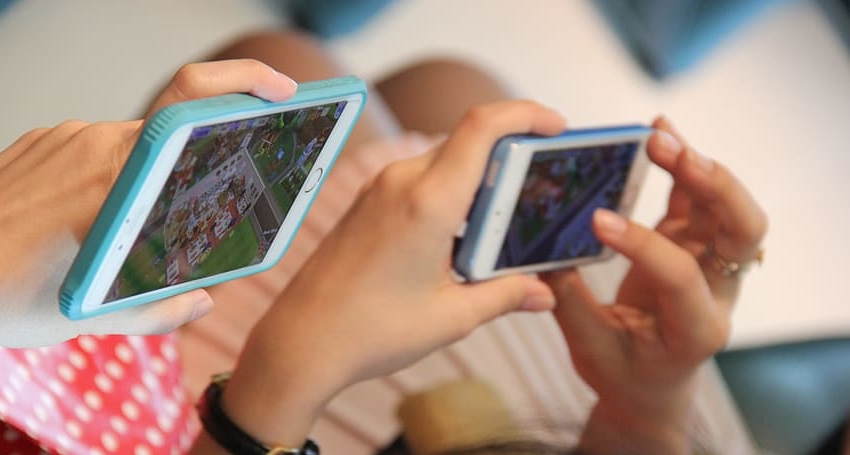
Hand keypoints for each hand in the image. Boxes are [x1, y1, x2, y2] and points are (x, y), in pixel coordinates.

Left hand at [0, 59, 298, 346]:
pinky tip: (87, 220)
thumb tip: (201, 301)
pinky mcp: (40, 139)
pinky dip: (108, 179)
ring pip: (134, 145)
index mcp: (123, 177)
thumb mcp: (95, 317)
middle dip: (200, 158)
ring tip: (124, 232)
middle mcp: (97, 141)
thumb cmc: (6, 295)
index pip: (194, 101)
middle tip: (213, 189)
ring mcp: (65, 135)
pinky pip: (95, 149)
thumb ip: (161, 310)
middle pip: (175, 130)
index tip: (285, 92)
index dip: (246, 82)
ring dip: (146, 179)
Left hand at [218, 101, 565, 447]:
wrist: (300, 341)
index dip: (525, 114)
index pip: (483, 126)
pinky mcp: (367, 203)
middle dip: (510, 156)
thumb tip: (543, 293)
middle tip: (540, 188)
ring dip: (478, 180)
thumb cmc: (371, 332)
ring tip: (501, 223)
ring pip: (444, 161)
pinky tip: (461, 236)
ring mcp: (378, 189)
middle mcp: (400, 182)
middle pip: (468, 142)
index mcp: (428, 202)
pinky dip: (450, 193)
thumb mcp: (451, 317)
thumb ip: (505, 295)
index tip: (555, 126)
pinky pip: (419, 179)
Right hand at [544, 117, 766, 453]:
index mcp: (697, 328)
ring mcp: (708, 262)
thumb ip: (567, 302)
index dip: (642, 245)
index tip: (597, 221)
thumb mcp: (590, 351)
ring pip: (724, 205)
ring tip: (658, 135)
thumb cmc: (623, 374)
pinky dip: (682, 163)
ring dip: (695, 166)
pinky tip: (661, 132)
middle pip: (743, 231)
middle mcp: (717, 290)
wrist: (651, 387)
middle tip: (671, 154)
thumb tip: (539, 252)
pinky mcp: (691, 243)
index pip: (681, 274)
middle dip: (714, 186)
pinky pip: (695, 198)